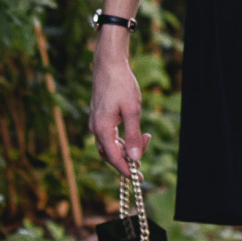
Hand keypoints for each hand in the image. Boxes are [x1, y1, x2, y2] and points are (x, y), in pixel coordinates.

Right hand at [87, 0, 148, 175]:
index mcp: (102, 129)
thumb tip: (136, 158)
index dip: (125, 170)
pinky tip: (137, 131)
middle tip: (144, 162)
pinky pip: (109, 135)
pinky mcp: (99, 116)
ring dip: (126, 148)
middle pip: (110, 154)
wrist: (109, 63)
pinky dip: (122, 138)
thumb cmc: (121, 84)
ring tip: (146, 138)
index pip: (113, 157)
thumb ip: (133, 135)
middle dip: (128, 159)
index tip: (137, 178)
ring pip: (110, 145)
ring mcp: (96, 122)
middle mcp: (95, 128)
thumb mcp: (132, 110)